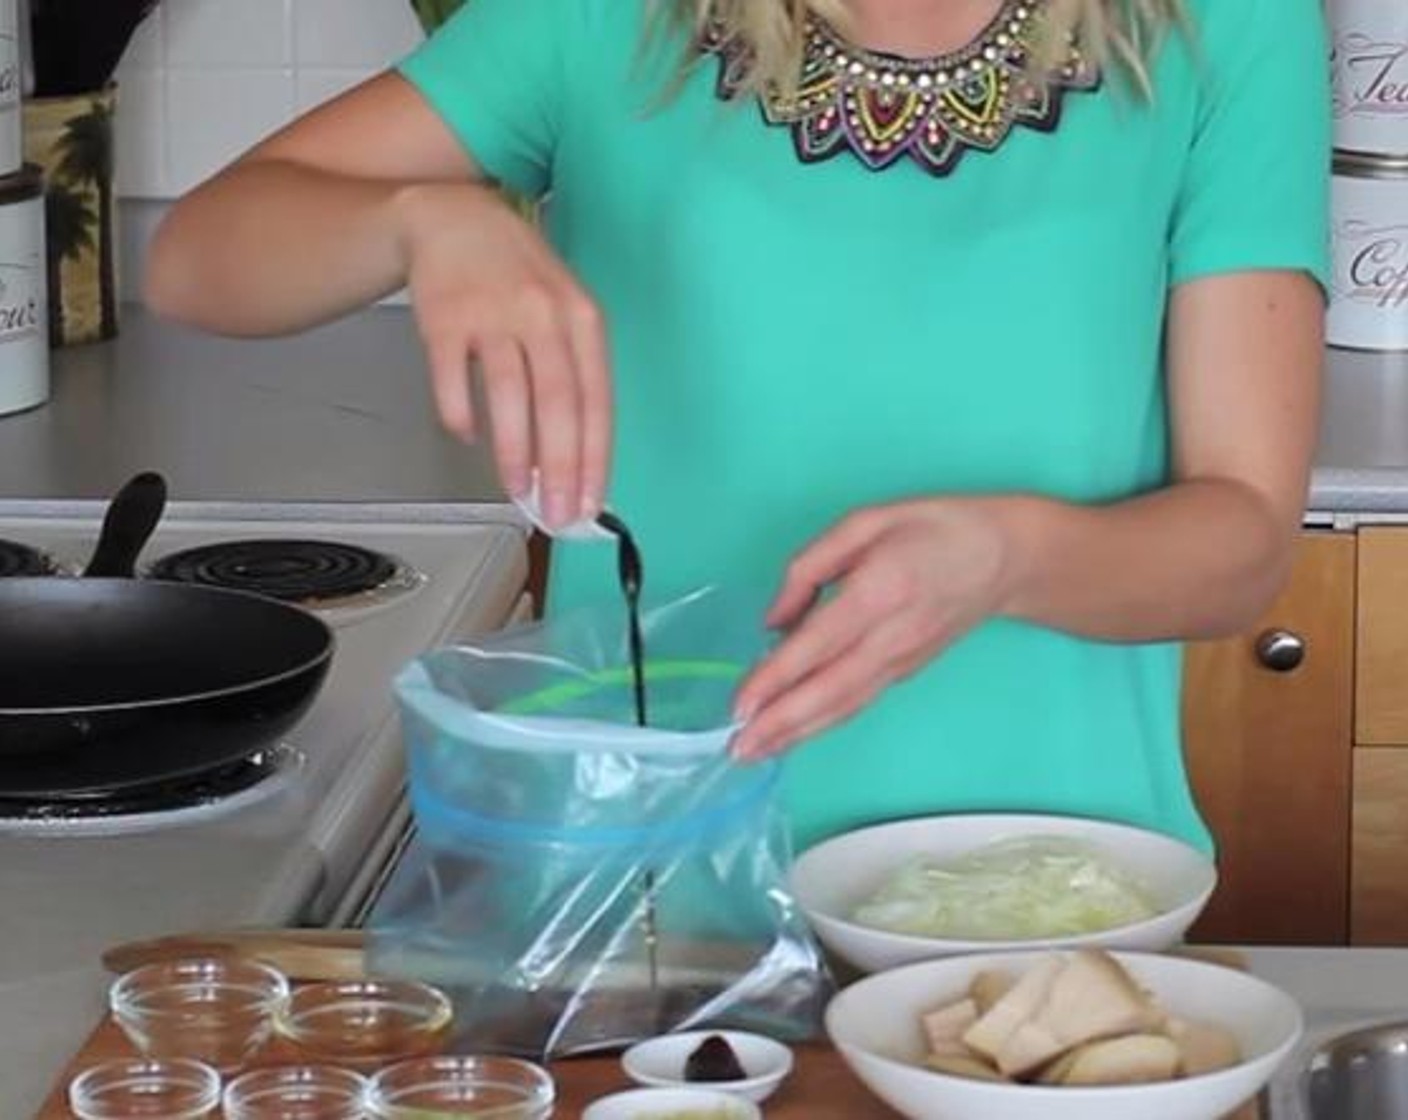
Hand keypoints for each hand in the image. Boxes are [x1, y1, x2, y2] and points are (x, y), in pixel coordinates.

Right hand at [395, 182, 610, 526]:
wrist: (453, 217)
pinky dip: (461, 414)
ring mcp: (493, 313)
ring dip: (514, 450)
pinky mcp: (445, 317)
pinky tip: (468, 437)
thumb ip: (573, 375)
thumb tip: (576, 455)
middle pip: (558, 402)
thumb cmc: (518, 276)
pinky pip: (453, 378)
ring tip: (517, 489)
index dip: (594, 458)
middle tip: (556, 512)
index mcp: (583, 318)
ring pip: (509, 394)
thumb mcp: (565, 310)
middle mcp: (543, 314)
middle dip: (560, 467)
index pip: (596, 400)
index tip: (590, 503)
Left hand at [731, 499, 1015, 759]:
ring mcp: (901, 661)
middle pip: (830, 691)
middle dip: (781, 724)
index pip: (817, 644)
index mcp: (879, 590)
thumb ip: (811, 566)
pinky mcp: (906, 673)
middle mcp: (891, 636)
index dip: (776, 678)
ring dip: (798, 734)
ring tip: (755, 753)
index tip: (741, 704)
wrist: (1005, 557)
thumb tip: (773, 620)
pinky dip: (823, 724)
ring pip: (844, 706)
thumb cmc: (933, 528)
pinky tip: (794, 734)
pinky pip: (858, 702)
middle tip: (738, 750)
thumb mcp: (866, 521)